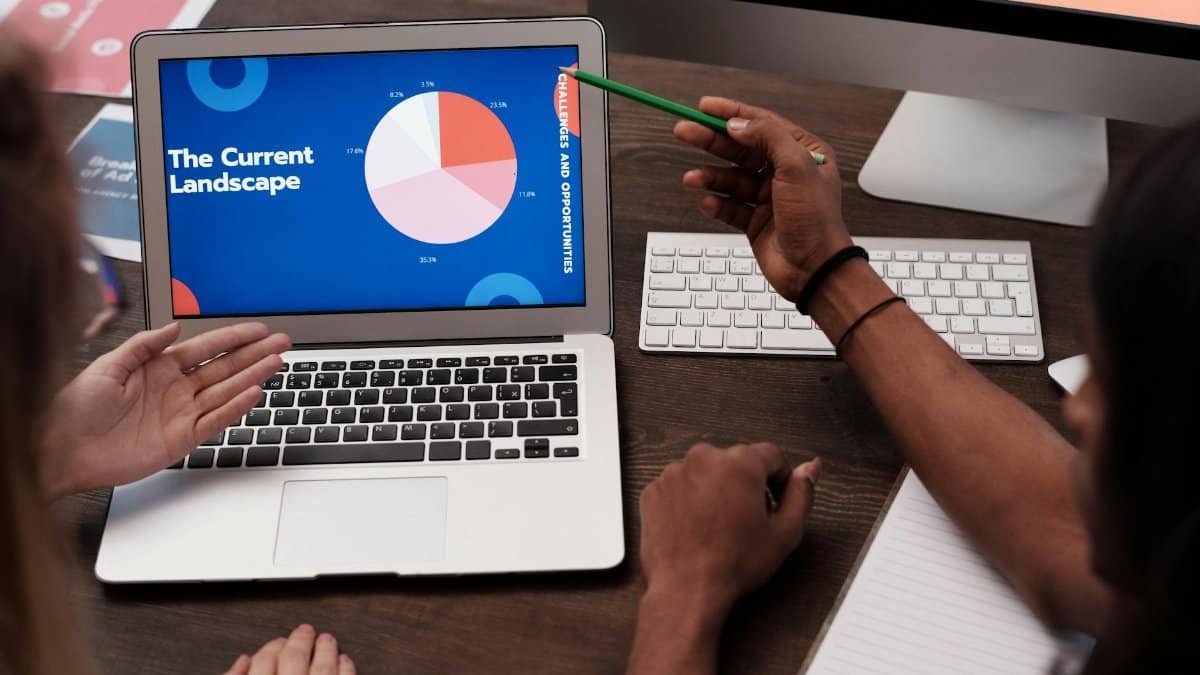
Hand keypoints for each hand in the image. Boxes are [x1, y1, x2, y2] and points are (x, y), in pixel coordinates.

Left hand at [40, 322, 289, 496]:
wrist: (64, 450)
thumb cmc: (77, 408)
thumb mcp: (108, 365)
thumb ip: (144, 346)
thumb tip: (175, 328)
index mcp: (159, 368)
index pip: (206, 348)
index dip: (233, 338)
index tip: (258, 329)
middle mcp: (175, 389)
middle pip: (224, 368)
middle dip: (254, 354)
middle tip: (281, 343)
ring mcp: (182, 413)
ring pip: (227, 391)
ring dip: (252, 377)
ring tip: (277, 363)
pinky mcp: (182, 438)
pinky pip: (216, 420)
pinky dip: (236, 408)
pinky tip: (253, 394)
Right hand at [223, 625, 354, 674]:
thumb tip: (241, 662)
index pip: (263, 662)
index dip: (270, 648)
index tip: (277, 643)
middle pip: (292, 659)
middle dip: (299, 642)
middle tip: (304, 631)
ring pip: (321, 668)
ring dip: (325, 650)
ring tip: (327, 640)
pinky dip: (345, 669)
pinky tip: (344, 660)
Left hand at [639, 442, 821, 617]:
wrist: (687, 589)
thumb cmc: (735, 563)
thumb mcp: (785, 532)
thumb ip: (802, 493)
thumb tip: (810, 468)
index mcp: (740, 462)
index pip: (770, 455)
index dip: (779, 478)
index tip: (776, 501)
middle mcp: (704, 458)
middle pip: (735, 462)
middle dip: (745, 485)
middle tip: (747, 520)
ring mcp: (673, 473)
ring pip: (705, 473)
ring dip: (715, 491)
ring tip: (718, 527)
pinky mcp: (653, 491)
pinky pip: (679, 487)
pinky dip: (688, 501)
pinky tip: (695, 528)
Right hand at [674, 97, 850, 299]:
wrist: (814, 269)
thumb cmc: (816, 219)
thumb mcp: (797, 166)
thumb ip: (767, 137)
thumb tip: (738, 123)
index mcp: (803, 153)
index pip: (762, 124)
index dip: (732, 113)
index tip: (705, 107)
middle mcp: (785, 172)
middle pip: (740, 149)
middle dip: (711, 141)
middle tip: (684, 131)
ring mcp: (769, 197)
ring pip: (731, 178)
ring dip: (710, 176)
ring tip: (691, 178)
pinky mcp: (756, 221)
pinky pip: (730, 206)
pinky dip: (717, 203)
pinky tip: (706, 201)